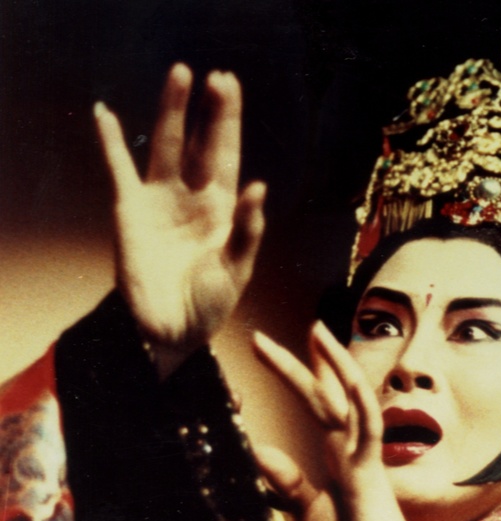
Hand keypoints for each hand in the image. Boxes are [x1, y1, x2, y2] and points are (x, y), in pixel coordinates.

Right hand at [94, 64, 265, 377]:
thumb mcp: (236, 268)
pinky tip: (106, 115)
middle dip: (208, 109)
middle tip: (215, 76)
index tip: (230, 86)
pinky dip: (112, 143)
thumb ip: (247, 229)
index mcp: (223, 208)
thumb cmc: (209, 304)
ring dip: (172, 111)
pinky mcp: (130, 211)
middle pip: (201, 142)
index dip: (228, 120)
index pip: (227, 153)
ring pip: (167, 144)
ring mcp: (161, 200)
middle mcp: (193, 196)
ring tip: (179, 74)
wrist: (170, 331)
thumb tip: (259, 186)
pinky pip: (120, 169)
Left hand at [252, 323, 470, 520]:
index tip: (294, 348)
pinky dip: (358, 398)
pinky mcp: (369, 469)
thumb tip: (258, 450)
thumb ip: (285, 483)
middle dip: (309, 360)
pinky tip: (346, 373)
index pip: (322, 406)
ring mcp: (363, 455)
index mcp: (340, 456)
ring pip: (350, 396)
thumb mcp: (307, 512)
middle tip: (296, 325)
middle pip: (328, 393)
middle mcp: (352, 448)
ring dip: (333, 362)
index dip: (310, 375)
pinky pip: (366, 425)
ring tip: (315, 329)